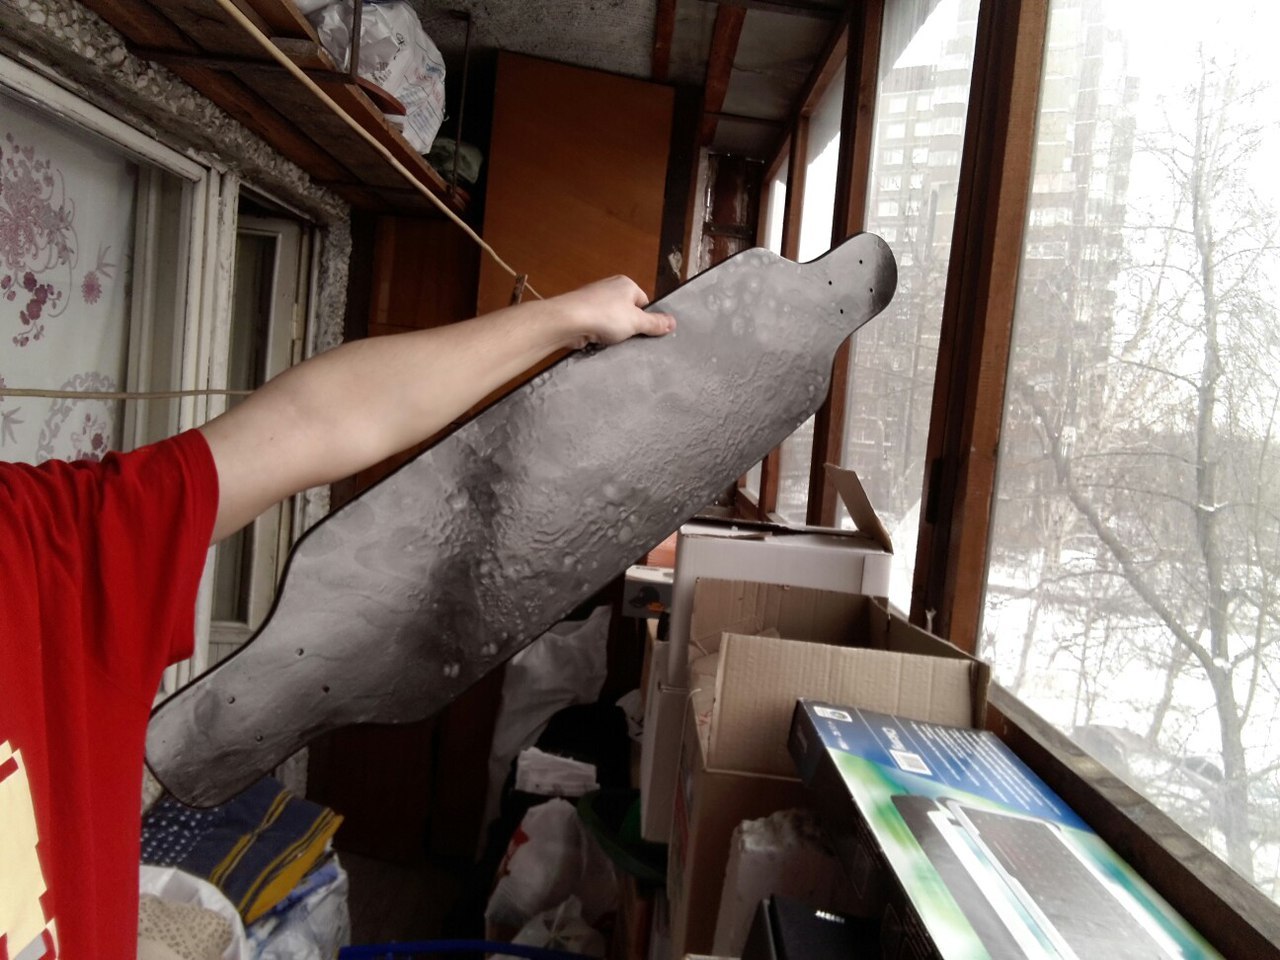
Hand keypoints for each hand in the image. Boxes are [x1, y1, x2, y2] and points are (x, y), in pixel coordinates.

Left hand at [549, 275, 676, 349]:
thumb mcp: (636, 322)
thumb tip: (673, 323)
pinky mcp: (582, 313)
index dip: (645, 319)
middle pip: (628, 311)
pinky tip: (598, 342)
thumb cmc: (605, 315)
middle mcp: (610, 288)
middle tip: (629, 339)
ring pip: (612, 321)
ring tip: (611, 341)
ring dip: (613, 333)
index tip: (643, 332)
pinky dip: (599, 335)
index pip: (644, 302)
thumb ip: (655, 323)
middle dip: (629, 326)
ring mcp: (594, 300)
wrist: (569, 320)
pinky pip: (597, 326)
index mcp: (626, 284)